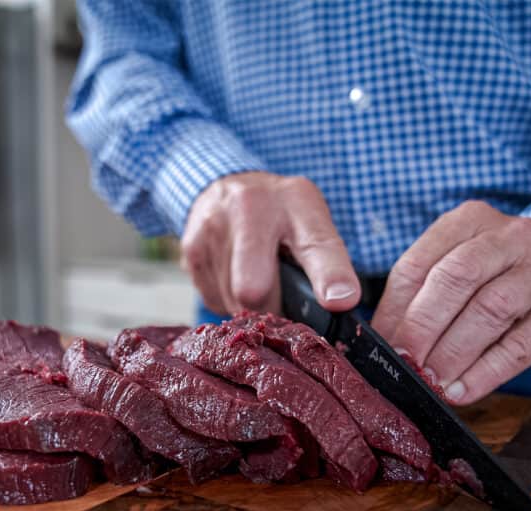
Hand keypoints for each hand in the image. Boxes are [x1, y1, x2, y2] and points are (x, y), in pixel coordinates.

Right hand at [181, 171, 359, 315]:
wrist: (226, 184)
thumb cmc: (280, 212)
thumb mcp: (313, 221)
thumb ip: (329, 260)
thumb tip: (339, 305)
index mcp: (295, 203)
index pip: (316, 245)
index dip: (329, 276)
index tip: (339, 301)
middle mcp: (249, 209)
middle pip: (255, 290)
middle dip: (271, 306)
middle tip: (281, 295)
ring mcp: (213, 228)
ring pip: (234, 303)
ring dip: (250, 306)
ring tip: (257, 277)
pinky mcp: (190, 250)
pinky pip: (213, 301)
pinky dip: (228, 299)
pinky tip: (234, 276)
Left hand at [372, 200, 530, 404]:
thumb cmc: (486, 282)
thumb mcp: (448, 275)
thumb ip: (413, 300)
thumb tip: (380, 342)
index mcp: (470, 220)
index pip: (421, 262)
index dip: (397, 308)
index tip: (383, 343)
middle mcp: (512, 237)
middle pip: (458, 277)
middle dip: (425, 325)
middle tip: (406, 361)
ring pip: (492, 308)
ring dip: (454, 352)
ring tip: (431, 381)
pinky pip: (519, 346)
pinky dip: (485, 373)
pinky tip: (461, 391)